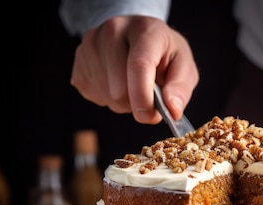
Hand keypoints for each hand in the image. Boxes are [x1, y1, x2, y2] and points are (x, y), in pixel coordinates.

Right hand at [70, 15, 198, 123]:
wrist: (137, 36)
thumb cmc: (163, 53)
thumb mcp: (183, 65)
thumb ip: (180, 88)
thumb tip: (172, 110)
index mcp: (145, 29)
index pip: (139, 64)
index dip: (143, 97)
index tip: (148, 116)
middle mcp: (113, 31)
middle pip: (119, 89)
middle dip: (137, 104)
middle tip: (149, 96)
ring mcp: (91, 44)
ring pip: (107, 97)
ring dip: (124, 103)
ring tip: (133, 84)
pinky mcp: (79, 60)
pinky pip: (94, 96)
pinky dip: (108, 99)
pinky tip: (117, 82)